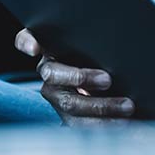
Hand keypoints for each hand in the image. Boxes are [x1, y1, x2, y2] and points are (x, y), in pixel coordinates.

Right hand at [15, 28, 134, 125]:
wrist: (113, 88)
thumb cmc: (102, 58)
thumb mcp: (97, 47)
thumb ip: (95, 39)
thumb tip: (116, 28)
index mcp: (52, 49)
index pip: (27, 39)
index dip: (27, 42)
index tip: (35, 48)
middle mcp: (50, 73)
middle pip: (54, 75)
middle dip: (81, 77)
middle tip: (108, 79)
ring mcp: (58, 97)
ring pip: (71, 105)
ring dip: (101, 106)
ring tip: (127, 106)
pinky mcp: (70, 120)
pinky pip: (83, 126)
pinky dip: (106, 125)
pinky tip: (125, 123)